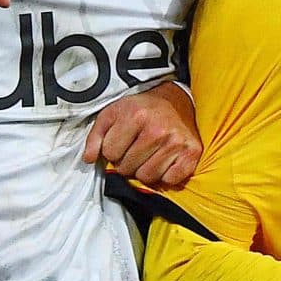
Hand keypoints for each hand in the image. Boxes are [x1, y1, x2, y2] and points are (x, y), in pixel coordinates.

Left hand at [85, 83, 200, 187]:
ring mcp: (176, 143)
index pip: (111, 153)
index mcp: (136, 116)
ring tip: (148, 156)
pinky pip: (169, 180)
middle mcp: (158, 130)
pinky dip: (165, 175)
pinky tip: (164, 161)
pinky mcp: (191, 154)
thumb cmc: (142, 109)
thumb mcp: (113, 113)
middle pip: (127, 169)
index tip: (121, 143)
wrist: (176, 101)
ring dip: (144, 170)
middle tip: (135, 150)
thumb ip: (96, 136)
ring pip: (147, 177)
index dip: (112, 151)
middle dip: (127, 162)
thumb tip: (89, 159)